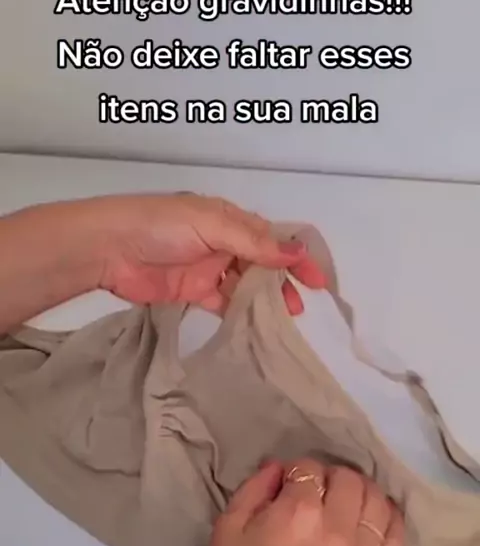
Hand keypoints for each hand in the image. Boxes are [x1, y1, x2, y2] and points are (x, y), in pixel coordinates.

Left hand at [95, 193, 325, 313]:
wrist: (109, 249)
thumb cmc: (160, 227)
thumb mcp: (211, 225)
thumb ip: (253, 242)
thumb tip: (295, 253)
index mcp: (228, 218)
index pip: (271, 237)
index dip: (295, 255)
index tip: (316, 280)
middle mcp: (222, 242)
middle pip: (261, 263)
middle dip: (283, 282)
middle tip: (300, 306)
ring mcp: (207, 268)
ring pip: (244, 285)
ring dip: (264, 300)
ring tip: (283, 319)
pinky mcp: (192, 292)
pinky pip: (222, 302)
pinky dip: (238, 313)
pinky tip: (254, 326)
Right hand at [186, 458, 404, 545]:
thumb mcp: (225, 531)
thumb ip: (254, 490)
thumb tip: (279, 469)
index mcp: (297, 514)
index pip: (308, 468)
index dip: (294, 471)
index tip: (284, 484)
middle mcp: (337, 531)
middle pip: (349, 480)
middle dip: (329, 477)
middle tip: (312, 492)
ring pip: (377, 504)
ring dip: (360, 493)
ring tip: (343, 503)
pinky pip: (396, 542)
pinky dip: (388, 522)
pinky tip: (375, 520)